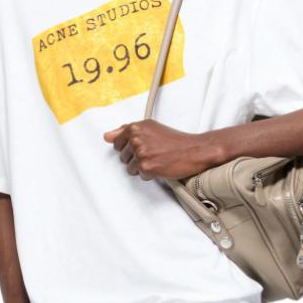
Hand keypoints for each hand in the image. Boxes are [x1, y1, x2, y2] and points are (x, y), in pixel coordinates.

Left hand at [103, 119, 219, 179]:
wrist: (194, 150)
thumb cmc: (176, 141)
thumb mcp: (150, 128)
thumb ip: (126, 131)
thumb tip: (108, 136)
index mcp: (136, 127)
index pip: (117, 142)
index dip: (129, 148)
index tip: (141, 147)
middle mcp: (136, 138)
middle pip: (123, 157)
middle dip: (136, 158)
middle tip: (153, 153)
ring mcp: (141, 153)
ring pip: (130, 168)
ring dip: (143, 167)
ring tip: (157, 159)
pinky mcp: (146, 166)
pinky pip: (141, 175)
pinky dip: (150, 174)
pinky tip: (160, 166)